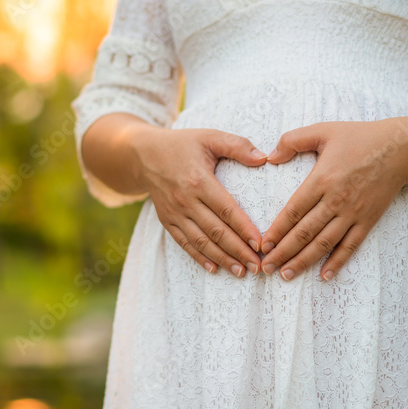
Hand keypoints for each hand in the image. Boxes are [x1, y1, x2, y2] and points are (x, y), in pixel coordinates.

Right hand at [131, 126, 267, 276]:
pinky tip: (214, 268)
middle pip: (216, 231)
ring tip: (241, 271)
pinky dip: (199, 257)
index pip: (226, 210)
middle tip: (258, 266)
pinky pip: (184, 243)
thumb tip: (264, 158)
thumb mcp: (209, 137)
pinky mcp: (167, 221)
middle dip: (238, 251)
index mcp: (198, 180)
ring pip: (201, 242)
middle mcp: (185, 200)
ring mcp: (174, 213)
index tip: (261, 244)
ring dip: (222, 259)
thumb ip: (237, 145)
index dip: (244, 229)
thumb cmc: (182, 144)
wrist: (144, 154)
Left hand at [259, 119, 407, 280]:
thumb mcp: (323, 131)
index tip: (262, 245)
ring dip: (303, 261)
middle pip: (305, 233)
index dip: (277, 230)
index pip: (293, 211)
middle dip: (283, 252)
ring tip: (286, 275)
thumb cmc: (360, 138)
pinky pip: (350, 246)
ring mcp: (353, 213)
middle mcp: (336, 200)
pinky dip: (337, 262)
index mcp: (321, 180)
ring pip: (324, 243)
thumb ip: (292, 140)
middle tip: (266, 267)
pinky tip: (324, 275)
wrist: (400, 149)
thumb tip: (270, 157)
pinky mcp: (368, 221)